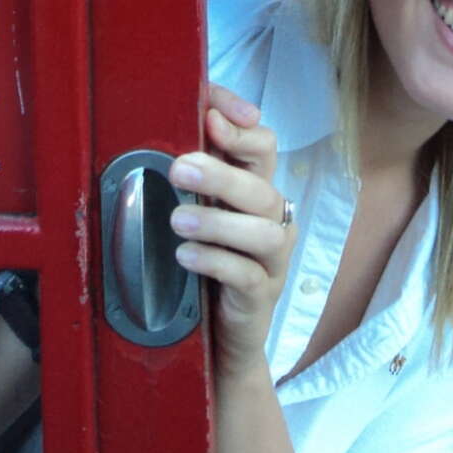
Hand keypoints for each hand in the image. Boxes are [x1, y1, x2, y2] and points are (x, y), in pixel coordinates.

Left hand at [169, 83, 295, 380]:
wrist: (223, 335)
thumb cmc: (210, 261)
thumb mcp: (204, 209)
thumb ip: (198, 171)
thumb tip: (180, 129)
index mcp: (257, 189)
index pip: (264, 146)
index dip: (241, 128)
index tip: (210, 118)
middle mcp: (273, 219)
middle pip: (261, 188)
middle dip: (221, 174)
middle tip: (179, 170)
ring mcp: (272, 260)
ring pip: (263, 232)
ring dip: (219, 222)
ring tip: (179, 221)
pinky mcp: (261, 296)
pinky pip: (248, 275)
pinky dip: (217, 262)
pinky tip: (186, 257)